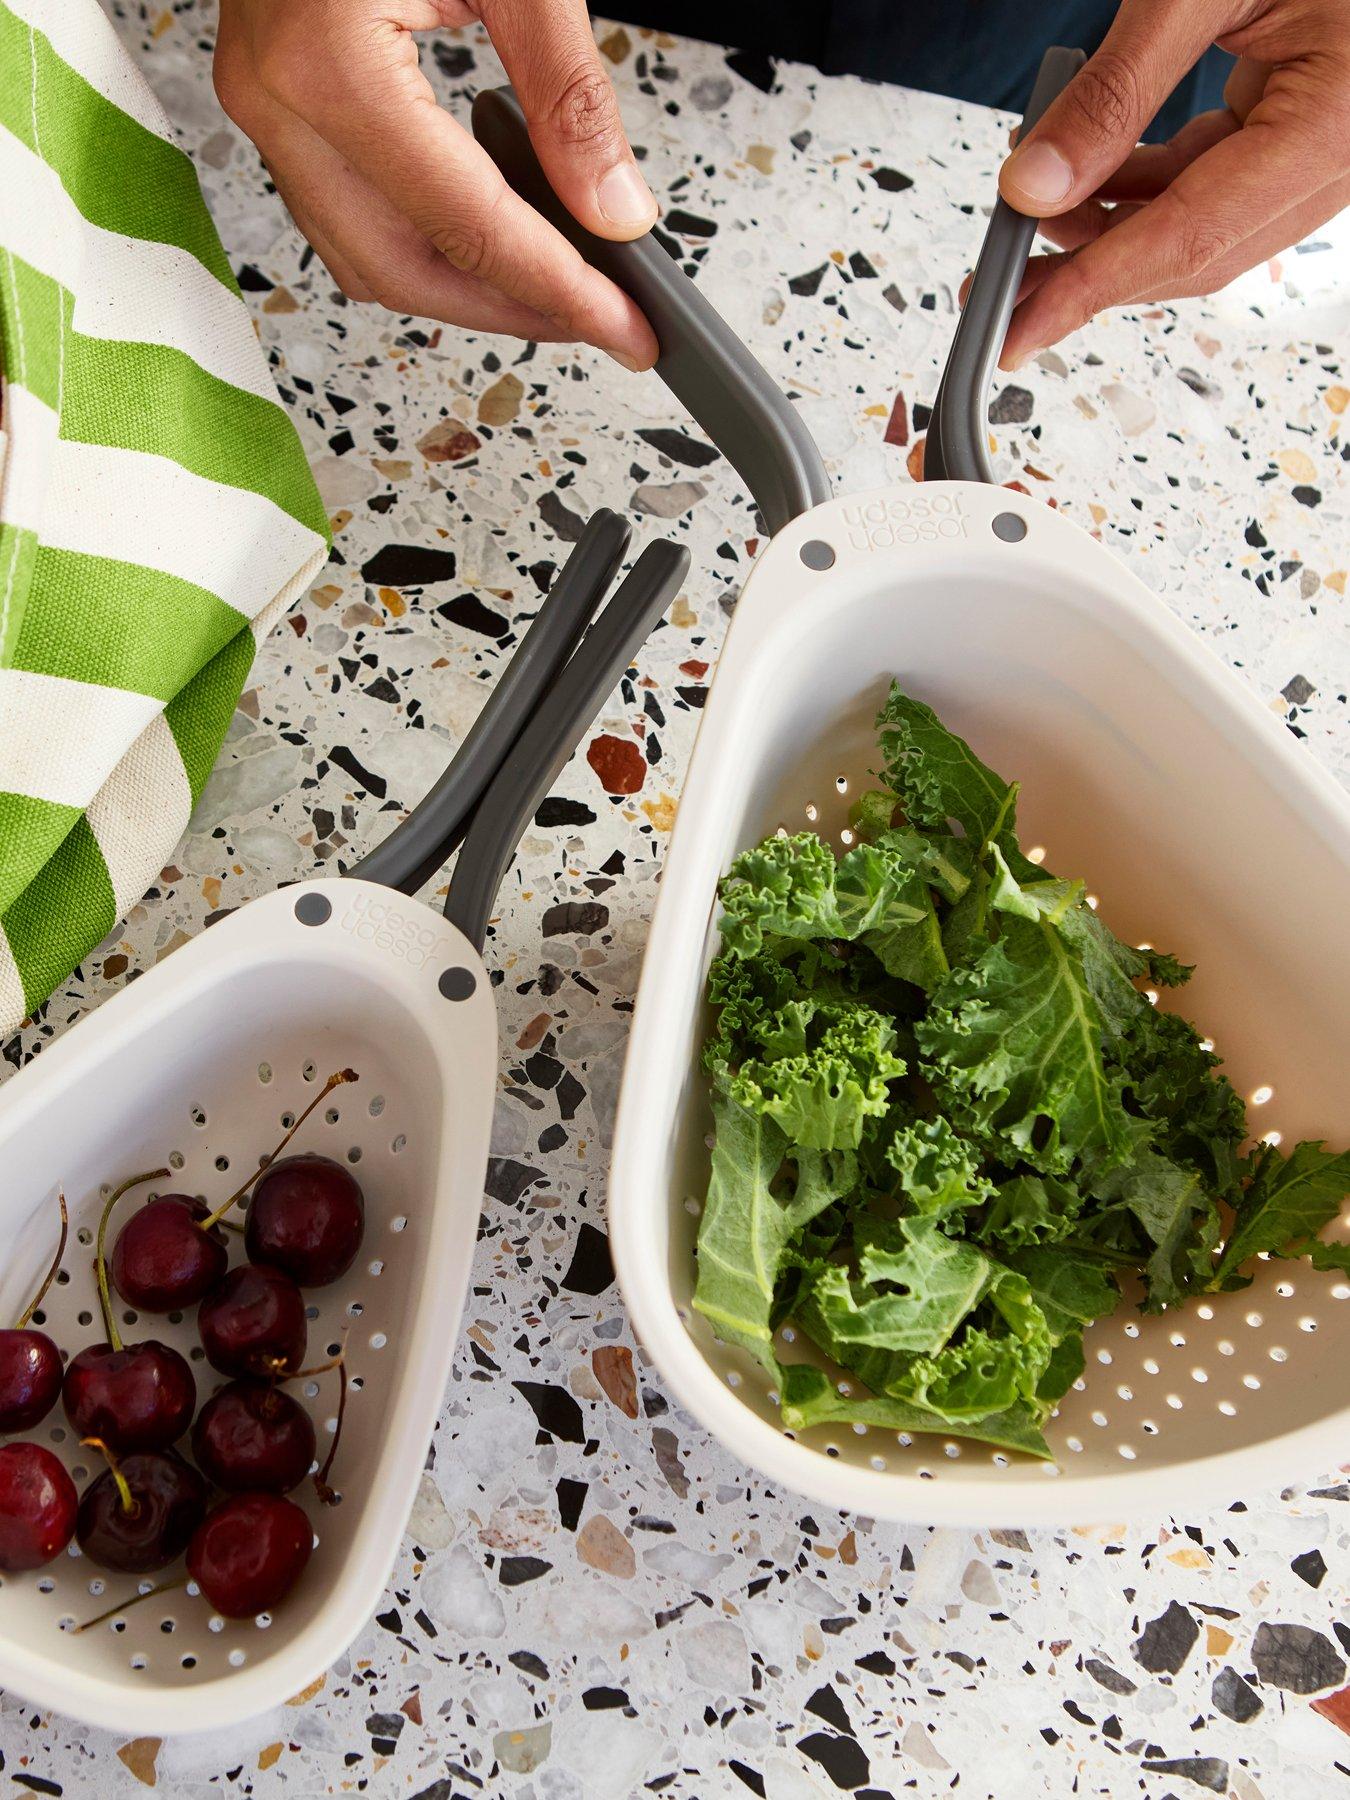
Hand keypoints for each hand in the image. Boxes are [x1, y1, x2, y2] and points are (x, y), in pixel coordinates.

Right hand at [214, 0, 658, 366]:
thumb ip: (569, 92)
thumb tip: (615, 209)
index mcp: (328, 63)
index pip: (468, 226)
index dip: (559, 292)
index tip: (627, 329)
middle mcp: (276, 98)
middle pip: (402, 270)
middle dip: (509, 312)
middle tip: (601, 325)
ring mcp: (261, 101)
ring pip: (364, 255)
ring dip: (464, 286)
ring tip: (558, 288)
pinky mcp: (272, 92)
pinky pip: (347, 205)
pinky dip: (425, 236)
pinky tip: (496, 229)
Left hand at [995, 0, 1349, 367]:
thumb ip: (1114, 90)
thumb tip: (1033, 183)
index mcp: (1338, 121)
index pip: (1193, 237)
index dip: (1094, 291)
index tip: (1019, 332)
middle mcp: (1343, 150)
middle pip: (1197, 253)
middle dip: (1091, 271)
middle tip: (1002, 284)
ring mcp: (1324, 144)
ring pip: (1200, 226)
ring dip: (1109, 229)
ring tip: (1030, 209)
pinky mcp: (1297, 125)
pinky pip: (1210, 182)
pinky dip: (1138, 189)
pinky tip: (1080, 179)